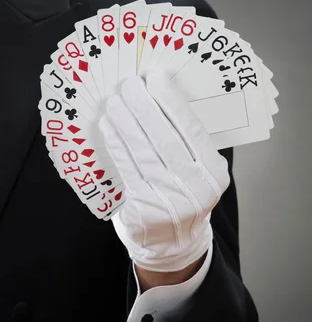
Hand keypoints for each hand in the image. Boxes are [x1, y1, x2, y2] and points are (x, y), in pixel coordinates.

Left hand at [98, 73, 229, 272]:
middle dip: (143, 104)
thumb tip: (157, 97)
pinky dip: (116, 142)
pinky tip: (109, 125)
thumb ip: (186, 143)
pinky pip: (127, 167)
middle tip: (128, 83)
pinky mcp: (144, 208)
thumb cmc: (182, 196)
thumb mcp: (197, 172)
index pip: (190, 127)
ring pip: (142, 149)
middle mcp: (196, 186)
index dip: (170, 99)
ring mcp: (169, 199)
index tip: (154, 76)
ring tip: (114, 100)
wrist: (173, 244)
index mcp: (213, 171)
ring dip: (125, 120)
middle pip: (164, 135)